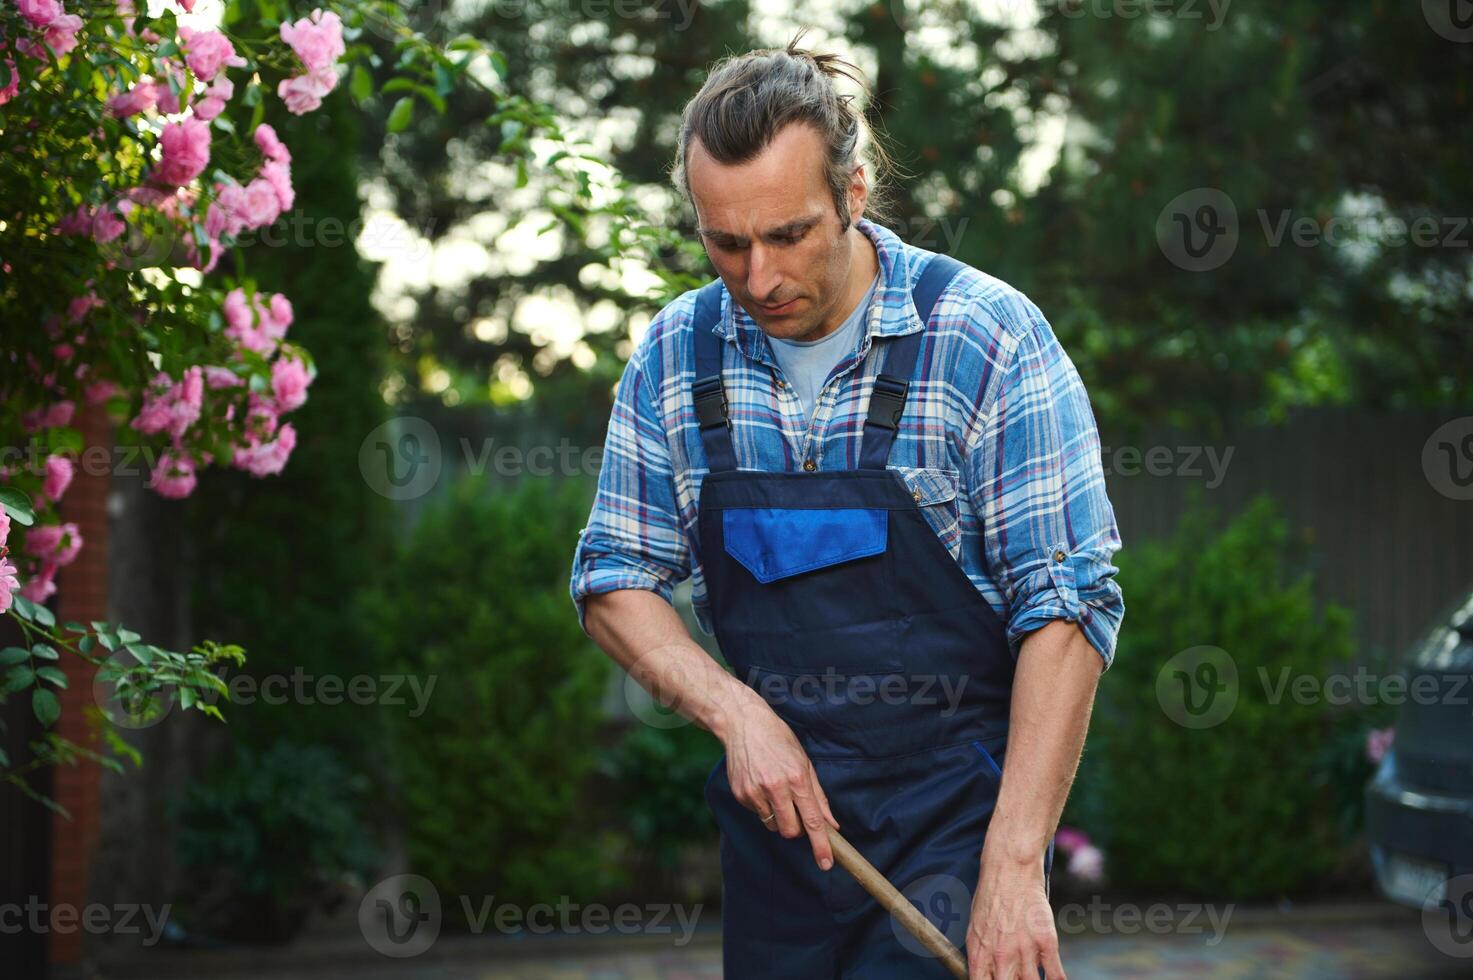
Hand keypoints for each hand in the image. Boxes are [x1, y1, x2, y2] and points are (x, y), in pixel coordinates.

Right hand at [720, 692, 839, 870]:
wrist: (743, 723)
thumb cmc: (778, 740)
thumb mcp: (804, 762)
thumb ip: (818, 796)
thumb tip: (831, 824)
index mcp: (796, 778)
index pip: (812, 820)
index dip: (820, 845)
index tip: (825, 864)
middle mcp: (775, 787)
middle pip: (790, 831)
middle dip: (796, 828)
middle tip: (795, 809)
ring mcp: (755, 792)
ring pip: (772, 825)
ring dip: (778, 817)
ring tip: (775, 790)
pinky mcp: (741, 794)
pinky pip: (757, 814)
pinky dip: (762, 806)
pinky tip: (760, 784)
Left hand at [966, 846, 1062, 978]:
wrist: (1010, 869)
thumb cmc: (990, 896)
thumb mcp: (976, 927)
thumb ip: (982, 955)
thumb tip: (987, 974)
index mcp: (979, 953)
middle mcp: (1001, 956)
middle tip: (1016, 978)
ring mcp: (1024, 949)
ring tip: (1032, 976)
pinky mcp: (1046, 941)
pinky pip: (1055, 974)